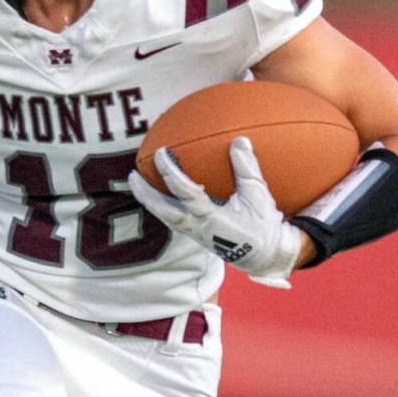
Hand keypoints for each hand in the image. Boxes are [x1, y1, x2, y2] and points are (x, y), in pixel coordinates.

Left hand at [128, 137, 301, 288]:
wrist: (265, 256)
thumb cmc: (263, 225)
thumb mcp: (258, 196)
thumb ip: (247, 168)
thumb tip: (239, 140)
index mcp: (212, 218)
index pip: (185, 192)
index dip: (170, 172)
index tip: (161, 152)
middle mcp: (198, 228)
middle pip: (164, 211)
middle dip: (146, 193)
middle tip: (132, 175)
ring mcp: (195, 234)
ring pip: (165, 217)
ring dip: (149, 200)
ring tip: (136, 182)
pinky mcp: (196, 235)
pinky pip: (172, 219)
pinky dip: (161, 206)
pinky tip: (155, 194)